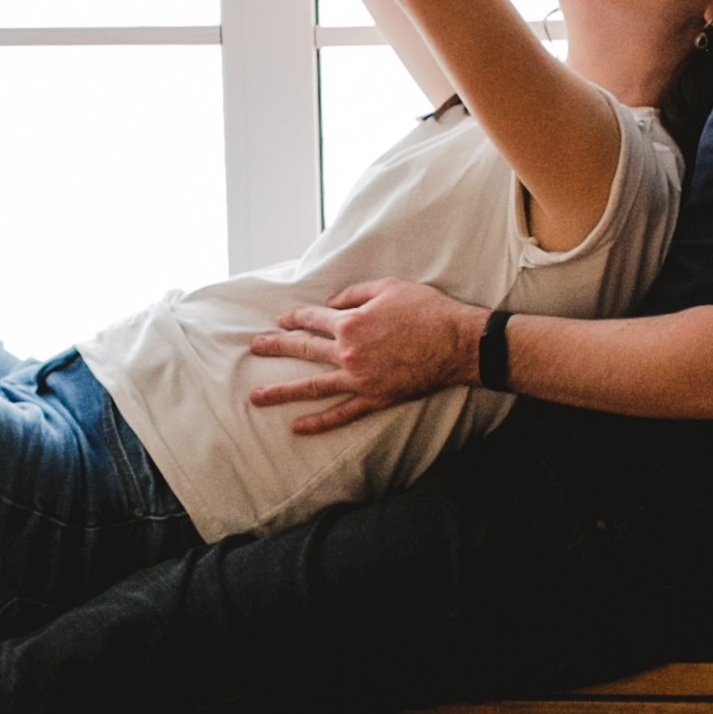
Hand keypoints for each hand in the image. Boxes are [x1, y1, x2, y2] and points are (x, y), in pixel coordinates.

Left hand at [246, 280, 485, 433]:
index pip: (312, 319)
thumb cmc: (426, 310)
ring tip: (257, 396)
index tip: (281, 320)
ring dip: (282, 391)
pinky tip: (296, 427)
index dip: (294, 317)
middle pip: (303, 350)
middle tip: (255, 348)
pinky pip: (341, 413)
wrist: (457, 343)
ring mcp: (359, 379)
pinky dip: (318, 422)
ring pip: (312, 386)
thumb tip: (332, 302)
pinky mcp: (374, 398)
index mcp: (350, 322)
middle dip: (275, 347)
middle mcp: (348, 352)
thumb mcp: (389, 287)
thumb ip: (354, 293)